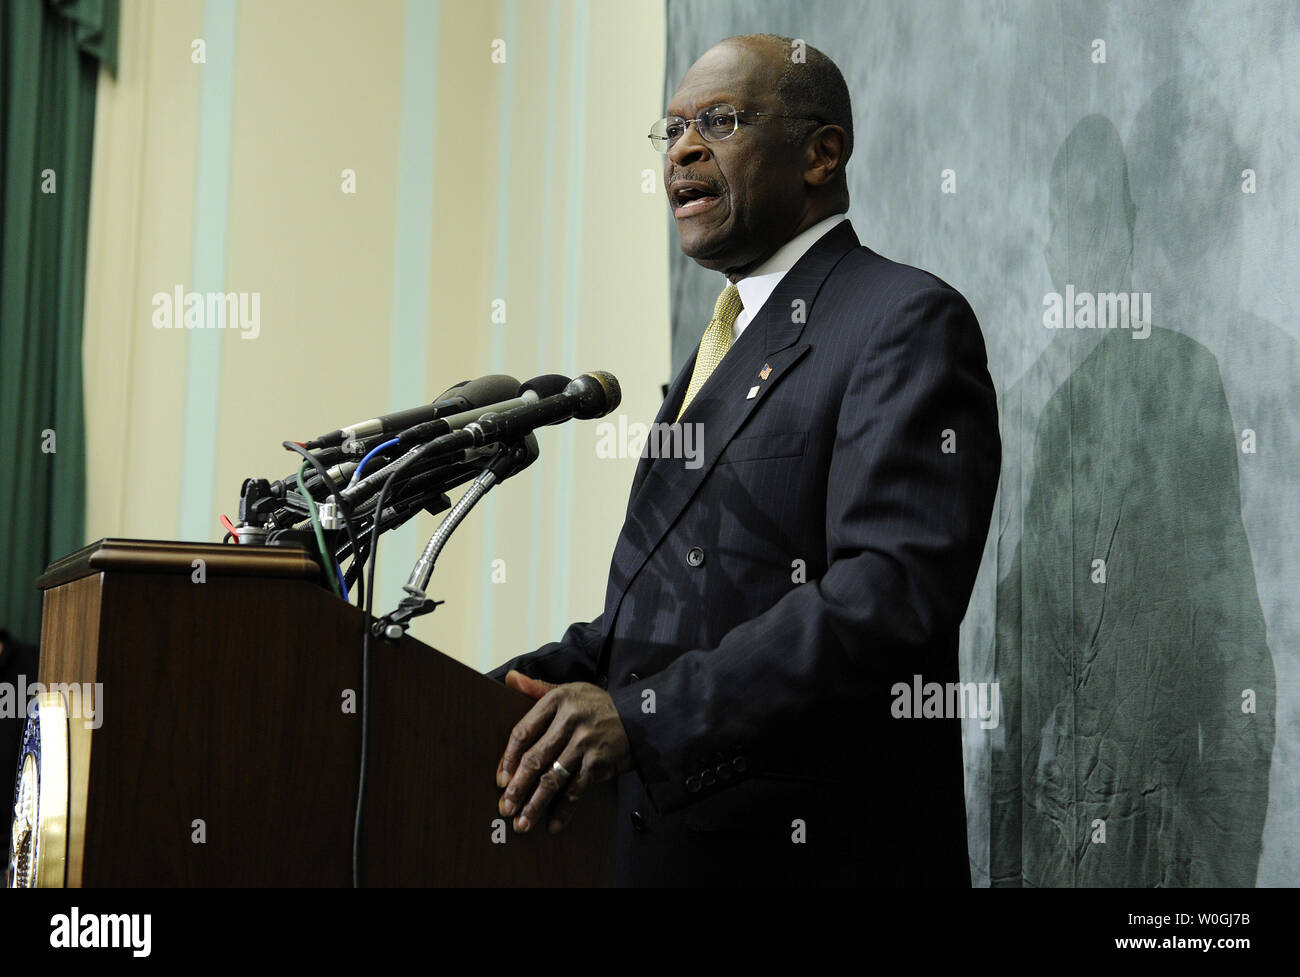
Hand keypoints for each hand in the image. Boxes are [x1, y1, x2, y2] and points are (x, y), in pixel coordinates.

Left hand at [495, 670, 632, 833]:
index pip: (524, 731)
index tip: (500, 779)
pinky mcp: (599, 762)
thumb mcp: (568, 690)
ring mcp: (586, 742)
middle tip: (505, 808)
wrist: (638, 717)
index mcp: (557, 700)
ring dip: (535, 804)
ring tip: (522, 823)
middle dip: (518, 787)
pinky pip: (576, 790)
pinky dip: (564, 810)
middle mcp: (570, 720)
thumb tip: (509, 678)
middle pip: (535, 758)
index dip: (508, 758)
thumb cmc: (595, 705)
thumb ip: (536, 688)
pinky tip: (552, 825)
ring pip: (553, 778)